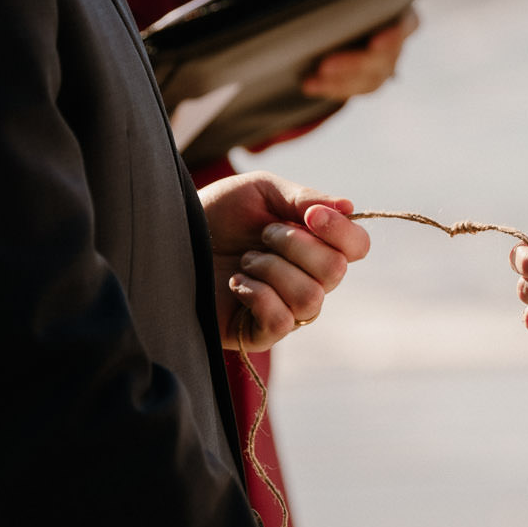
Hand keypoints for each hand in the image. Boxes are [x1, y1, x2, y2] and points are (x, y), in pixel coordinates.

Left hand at [197, 172, 370, 350]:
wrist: (170, 234)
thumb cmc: (216, 213)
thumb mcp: (261, 192)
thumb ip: (303, 198)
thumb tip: (348, 207)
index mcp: (316, 245)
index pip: (358, 247)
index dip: (341, 231)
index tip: (310, 214)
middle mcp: (309, 280)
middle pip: (336, 271)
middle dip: (296, 245)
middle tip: (262, 235)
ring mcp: (287, 310)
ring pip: (310, 297)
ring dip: (272, 269)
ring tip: (245, 260)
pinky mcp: (259, 334)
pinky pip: (281, 322)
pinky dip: (257, 295)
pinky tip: (235, 282)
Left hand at [300, 9, 418, 101]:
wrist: (327, 6)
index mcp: (400, 8)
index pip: (407, 24)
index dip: (395, 34)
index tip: (375, 40)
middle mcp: (396, 39)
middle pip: (386, 58)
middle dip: (355, 62)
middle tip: (326, 63)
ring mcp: (383, 63)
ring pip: (371, 79)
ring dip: (341, 80)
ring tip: (315, 74)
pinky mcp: (365, 80)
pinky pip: (352, 90)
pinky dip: (330, 88)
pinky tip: (308, 84)